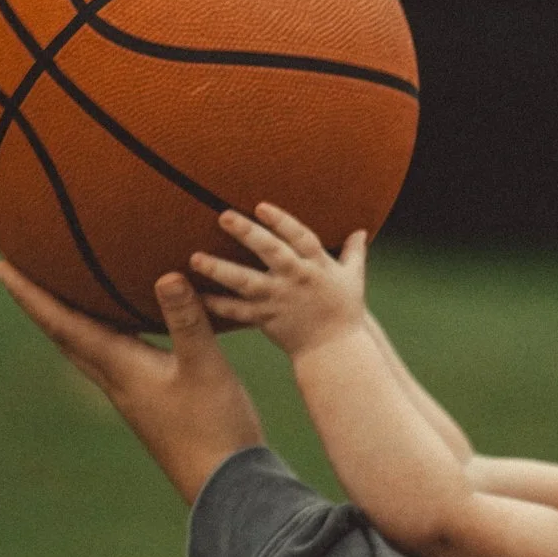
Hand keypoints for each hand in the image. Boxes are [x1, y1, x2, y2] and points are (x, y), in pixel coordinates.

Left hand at [0, 261, 264, 503]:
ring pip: (85, 347)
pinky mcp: (148, 399)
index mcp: (118, 369)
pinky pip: (111, 355)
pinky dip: (102, 331)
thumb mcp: (204, 366)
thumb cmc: (212, 427)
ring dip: (66, 317)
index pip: (62, 325)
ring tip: (59, 291)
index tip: (0, 268)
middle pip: (63, 336)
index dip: (30, 295)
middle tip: (17, 273)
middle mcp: (115, 380)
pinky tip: (121, 325)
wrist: (224, 484)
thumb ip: (186, 320)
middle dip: (39, 303)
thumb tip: (167, 274)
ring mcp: (130, 392)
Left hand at [190, 202, 368, 360]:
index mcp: (316, 265)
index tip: (261, 206)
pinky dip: (218, 305)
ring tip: (196, 258)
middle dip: (247, 233)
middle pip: (270, 252)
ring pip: (246, 282)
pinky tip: (197, 296)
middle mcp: (296, 278)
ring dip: (220, 269)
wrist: (336, 350)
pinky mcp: (266, 319)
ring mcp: (279, 299)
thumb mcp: (354, 278)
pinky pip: (239, 312)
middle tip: (223, 216)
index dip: (281, 221)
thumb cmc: (345, 312)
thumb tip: (361, 231)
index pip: (299, 236)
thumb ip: (354, 253)